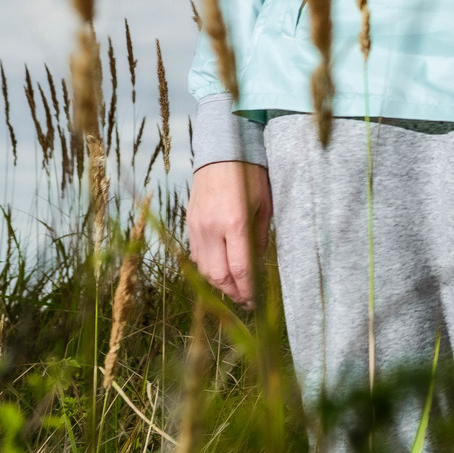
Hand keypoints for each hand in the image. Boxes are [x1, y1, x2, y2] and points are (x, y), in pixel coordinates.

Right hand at [186, 161, 272, 308]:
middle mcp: (211, 228)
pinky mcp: (189, 224)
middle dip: (233, 292)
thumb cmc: (251, 175)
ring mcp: (196, 227)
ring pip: (203, 269)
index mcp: (234, 222)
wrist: (222, 151)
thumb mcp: (265, 205)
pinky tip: (221, 270)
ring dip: (219, 284)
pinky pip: (196, 256)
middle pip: (218, 275)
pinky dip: (208, 268)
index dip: (248, 289)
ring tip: (236, 289)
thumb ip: (260, 238)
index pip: (240, 268)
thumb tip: (257, 266)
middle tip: (247, 301)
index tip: (256, 301)